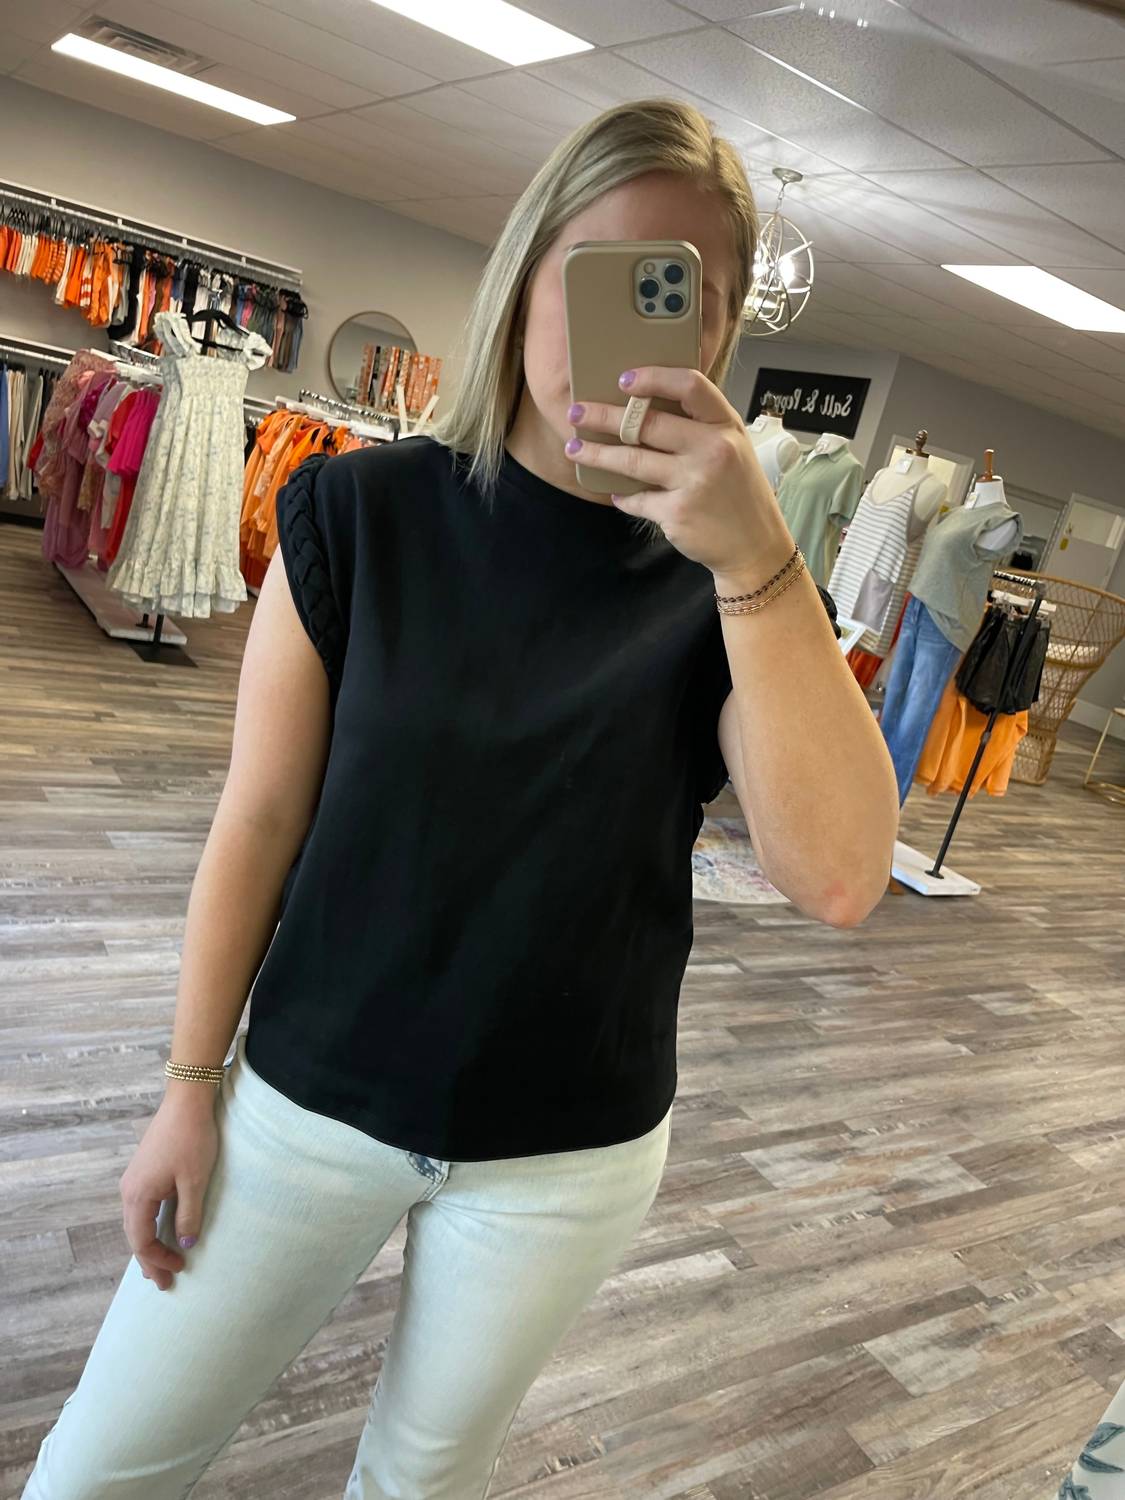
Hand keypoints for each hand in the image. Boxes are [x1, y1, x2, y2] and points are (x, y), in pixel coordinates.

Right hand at [119, 1092, 219, 1290]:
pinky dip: (149, 1226)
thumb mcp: (195, 1181)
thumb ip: (189, 1214)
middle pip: (134, 1235)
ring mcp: (134, 1179)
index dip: (158, 1260)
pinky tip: (160, 1231)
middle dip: (149, 1260)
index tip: (178, 1272)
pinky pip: (142, 1208)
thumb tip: (187, 1244)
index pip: (142, 1241)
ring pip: (136, 1222)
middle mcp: (129, 1190)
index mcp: (138, 1196)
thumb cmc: (192, 1139)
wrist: (186, 1101)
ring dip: (148, 1244)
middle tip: (165, 1283)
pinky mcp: (143, 1171)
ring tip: (161, 1264)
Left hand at [565, 367, 794, 580]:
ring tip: (574, 448)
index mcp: (726, 425)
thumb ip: (701, 427)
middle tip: (576, 412)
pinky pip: (638, 499)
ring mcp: (694, 481)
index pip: (689, 386)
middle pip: (647, 423)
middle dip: (603, 416)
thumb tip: (644, 409)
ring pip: (632, 460)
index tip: (623, 379)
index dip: (653, 378)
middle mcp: (713, 448)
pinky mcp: (677, 512)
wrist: (755, 546)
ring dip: (597, 453)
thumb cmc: (739, 493)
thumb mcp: (734, 449)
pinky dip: (623, 497)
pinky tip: (616, 494)